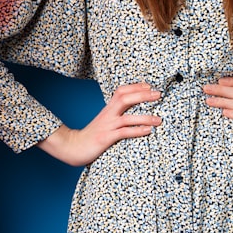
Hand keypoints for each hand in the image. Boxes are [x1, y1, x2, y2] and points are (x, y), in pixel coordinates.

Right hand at [37, 83, 162, 166]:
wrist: (74, 147)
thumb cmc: (92, 135)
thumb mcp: (104, 121)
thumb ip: (115, 114)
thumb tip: (131, 112)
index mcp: (107, 109)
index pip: (121, 91)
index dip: (135, 86)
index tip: (149, 86)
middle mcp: (107, 114)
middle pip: (124, 98)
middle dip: (142, 95)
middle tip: (158, 94)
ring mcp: (107, 126)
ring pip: (127, 117)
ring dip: (145, 117)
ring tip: (159, 119)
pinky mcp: (106, 138)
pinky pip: (123, 133)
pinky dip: (137, 131)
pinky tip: (148, 131)